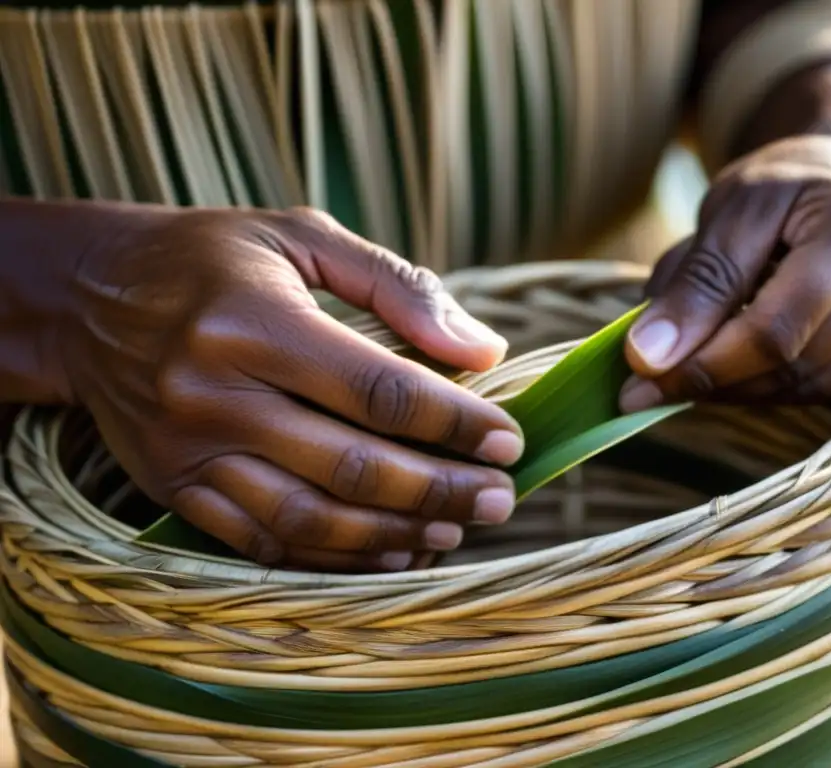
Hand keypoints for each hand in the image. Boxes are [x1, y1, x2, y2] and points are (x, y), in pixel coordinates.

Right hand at [60, 207, 522, 571]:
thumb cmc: (211, 258)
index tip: (508, 440)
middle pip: (353, 464)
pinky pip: (265, 541)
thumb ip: (397, 287)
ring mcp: (192, 450)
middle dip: (441, 489)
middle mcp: (217, 393)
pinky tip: (390, 552)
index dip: (455, 422)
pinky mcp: (176, 488)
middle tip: (501, 498)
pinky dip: (335, 557)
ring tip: (455, 528)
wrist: (89, 297)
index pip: (379, 390)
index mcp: (255, 321)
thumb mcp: (301, 237)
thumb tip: (483, 349)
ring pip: (312, 517)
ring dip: (395, 534)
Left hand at [620, 135, 830, 409]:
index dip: (699, 367)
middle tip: (669, 375)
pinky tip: (789, 356)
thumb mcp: (726, 213)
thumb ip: (690, 284)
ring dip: (756, 384)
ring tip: (736, 340)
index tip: (635, 387)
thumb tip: (646, 361)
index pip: (771, 332)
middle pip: (793, 368)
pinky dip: (807, 390)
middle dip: (720, 378)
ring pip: (817, 390)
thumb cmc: (783, 193)